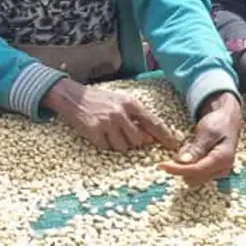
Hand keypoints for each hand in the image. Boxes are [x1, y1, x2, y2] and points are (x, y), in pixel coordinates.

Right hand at [45, 80, 181, 152]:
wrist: (73, 97)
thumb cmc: (99, 100)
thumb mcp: (121, 102)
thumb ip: (136, 117)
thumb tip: (150, 137)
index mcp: (130, 103)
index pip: (153, 122)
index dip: (164, 135)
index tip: (173, 145)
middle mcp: (120, 113)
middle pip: (138, 140)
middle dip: (133, 141)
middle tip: (122, 133)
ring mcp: (107, 123)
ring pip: (123, 146)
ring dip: (118, 143)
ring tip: (109, 132)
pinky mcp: (94, 132)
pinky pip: (107, 147)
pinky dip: (105, 144)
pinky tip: (99, 133)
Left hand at [160, 92, 241, 185]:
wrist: (227, 122)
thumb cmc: (218, 124)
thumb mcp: (207, 132)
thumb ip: (197, 148)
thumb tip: (183, 162)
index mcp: (223, 159)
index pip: (197, 170)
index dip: (178, 169)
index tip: (162, 165)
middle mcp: (223, 170)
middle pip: (194, 177)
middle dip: (183, 164)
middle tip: (186, 145)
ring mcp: (218, 172)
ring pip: (193, 176)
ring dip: (186, 164)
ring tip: (192, 145)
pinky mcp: (212, 172)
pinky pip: (194, 173)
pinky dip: (189, 163)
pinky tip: (193, 151)